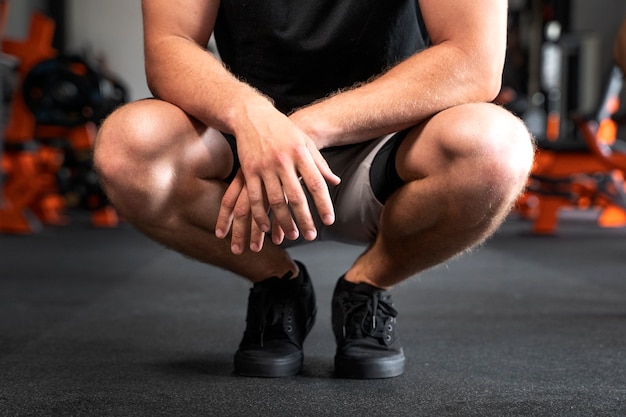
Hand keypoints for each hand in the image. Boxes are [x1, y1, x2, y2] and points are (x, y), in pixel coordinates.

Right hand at [215, 107, 339, 253]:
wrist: (252, 115)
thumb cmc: (283, 130)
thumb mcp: (305, 142)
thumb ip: (320, 163)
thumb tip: (335, 182)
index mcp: (301, 153)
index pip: (316, 183)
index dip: (323, 204)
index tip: (329, 221)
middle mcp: (283, 160)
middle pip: (296, 196)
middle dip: (305, 219)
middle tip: (310, 236)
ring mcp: (264, 166)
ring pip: (275, 200)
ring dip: (283, 221)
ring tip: (292, 235)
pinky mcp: (248, 170)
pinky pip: (255, 197)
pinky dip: (260, 214)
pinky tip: (266, 227)